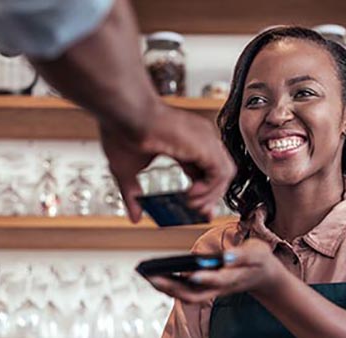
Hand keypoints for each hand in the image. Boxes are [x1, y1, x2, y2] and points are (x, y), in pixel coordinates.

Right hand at [100, 103, 235, 222]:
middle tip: (198, 212)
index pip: (204, 172)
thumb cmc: (121, 130)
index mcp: (183, 143)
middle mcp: (198, 139)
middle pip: (217, 174)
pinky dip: (211, 189)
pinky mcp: (205, 144)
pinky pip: (221, 172)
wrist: (124, 112)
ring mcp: (204, 140)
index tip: (197, 210)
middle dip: (210, 198)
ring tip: (192, 204)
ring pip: (224, 174)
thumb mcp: (125, 171)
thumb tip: (135, 218)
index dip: (203, 193)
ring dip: (211, 195)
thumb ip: (132, 196)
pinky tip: (193, 194)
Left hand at [142, 239, 281, 304]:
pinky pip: (185, 291)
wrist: (262, 275)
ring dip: (167, 288)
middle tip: (153, 276)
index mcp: (234, 278)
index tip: (191, 272)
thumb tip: (225, 256)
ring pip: (187, 296)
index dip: (206, 278)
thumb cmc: (258, 261)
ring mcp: (211, 291)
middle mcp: (219, 289)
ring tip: (149, 275)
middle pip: (194, 295)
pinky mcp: (205, 288)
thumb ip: (242, 256)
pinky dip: (170, 285)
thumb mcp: (257, 253)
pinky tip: (157, 275)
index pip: (219, 280)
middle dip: (173, 288)